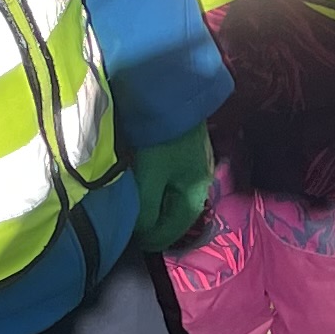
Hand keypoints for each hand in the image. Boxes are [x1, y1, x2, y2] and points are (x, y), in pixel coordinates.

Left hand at [130, 125, 219, 254]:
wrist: (168, 90)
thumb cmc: (160, 135)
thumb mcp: (150, 176)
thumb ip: (146, 208)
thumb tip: (142, 230)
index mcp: (197, 188)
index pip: (177, 226)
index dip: (155, 239)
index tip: (137, 243)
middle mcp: (201, 176)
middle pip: (176, 210)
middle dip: (156, 221)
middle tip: (133, 225)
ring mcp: (194, 159)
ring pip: (173, 192)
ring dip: (155, 201)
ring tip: (134, 204)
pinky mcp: (183, 144)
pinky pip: (169, 175)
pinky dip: (155, 183)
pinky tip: (141, 179)